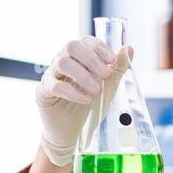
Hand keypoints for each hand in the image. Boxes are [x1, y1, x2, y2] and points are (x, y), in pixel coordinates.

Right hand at [35, 37, 130, 166]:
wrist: (73, 130)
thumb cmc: (89, 105)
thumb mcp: (108, 86)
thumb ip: (117, 68)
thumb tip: (129, 48)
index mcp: (78, 57)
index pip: (86, 41)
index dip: (100, 48)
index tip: (112, 61)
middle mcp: (62, 60)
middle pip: (72, 46)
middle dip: (92, 59)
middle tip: (106, 75)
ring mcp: (51, 74)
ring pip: (62, 62)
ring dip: (83, 75)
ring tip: (96, 90)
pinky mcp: (44, 91)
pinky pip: (55, 85)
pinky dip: (73, 92)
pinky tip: (85, 100)